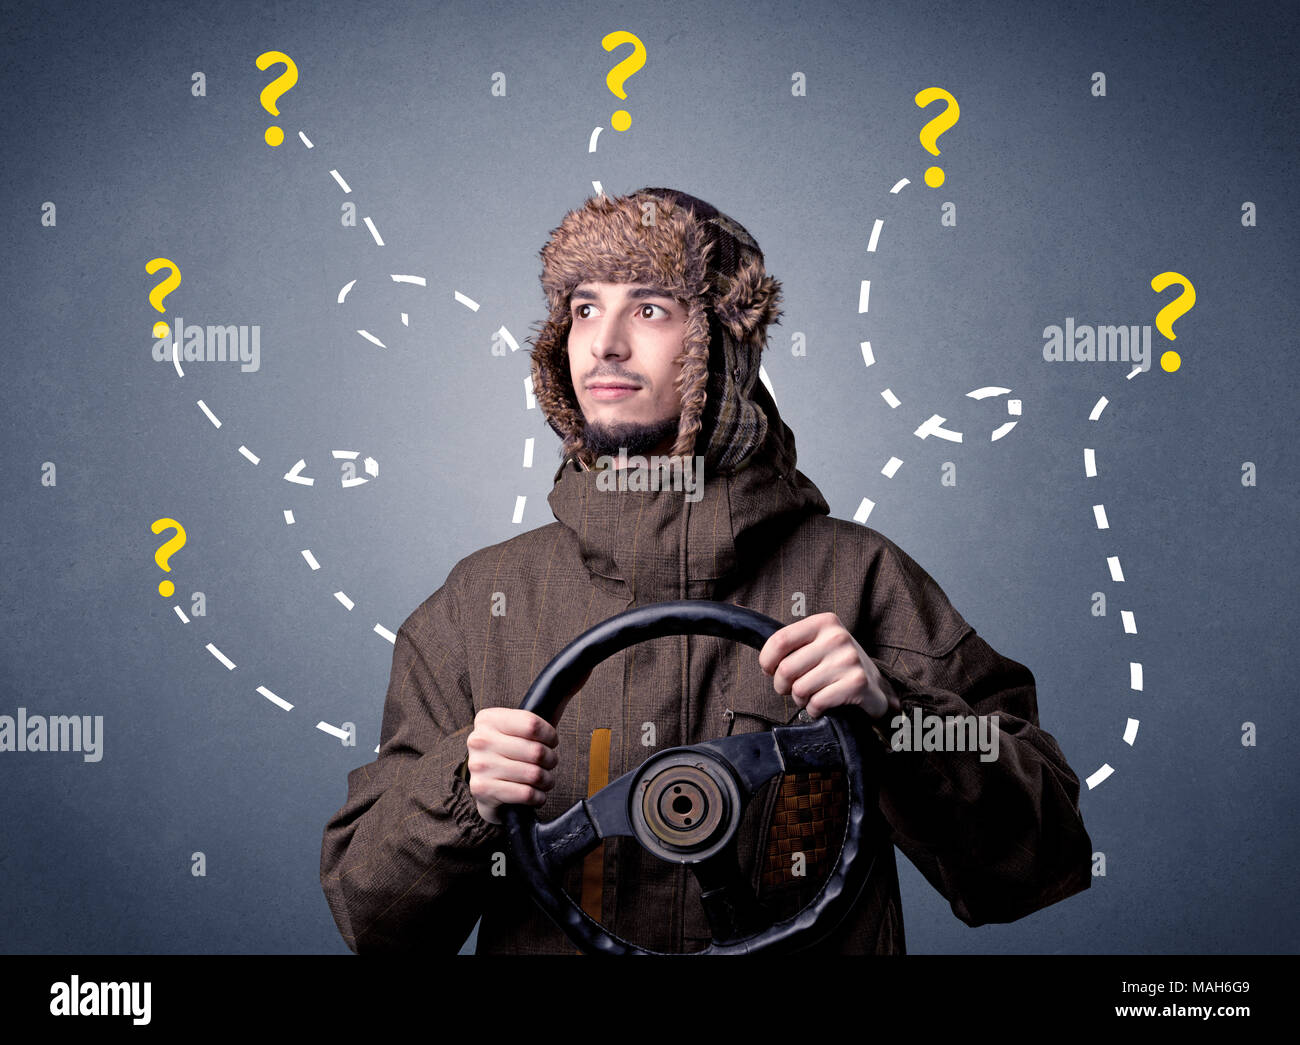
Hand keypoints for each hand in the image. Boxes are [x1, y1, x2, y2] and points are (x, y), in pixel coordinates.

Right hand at [465, 707, 558, 824]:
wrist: (486, 789)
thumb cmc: (508, 754)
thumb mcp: (516, 730)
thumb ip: (539, 713)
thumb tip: (577, 678)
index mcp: (488, 719)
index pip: (532, 724)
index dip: (550, 735)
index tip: (552, 742)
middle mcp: (479, 740)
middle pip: (536, 751)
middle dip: (551, 760)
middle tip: (549, 763)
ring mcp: (479, 766)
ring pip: (533, 774)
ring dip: (547, 780)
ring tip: (544, 779)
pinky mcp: (482, 789)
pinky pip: (526, 794)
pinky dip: (538, 797)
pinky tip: (536, 794)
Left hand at [758, 612, 900, 720]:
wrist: (875, 686)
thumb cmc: (837, 665)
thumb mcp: (818, 644)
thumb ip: (793, 645)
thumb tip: (765, 663)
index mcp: (824, 622)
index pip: (780, 640)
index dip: (767, 661)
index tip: (769, 670)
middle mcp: (837, 637)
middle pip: (786, 669)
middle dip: (783, 686)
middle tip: (792, 688)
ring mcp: (848, 660)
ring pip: (800, 689)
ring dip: (800, 699)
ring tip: (811, 695)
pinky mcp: (856, 683)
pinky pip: (817, 703)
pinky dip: (814, 710)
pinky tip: (823, 704)